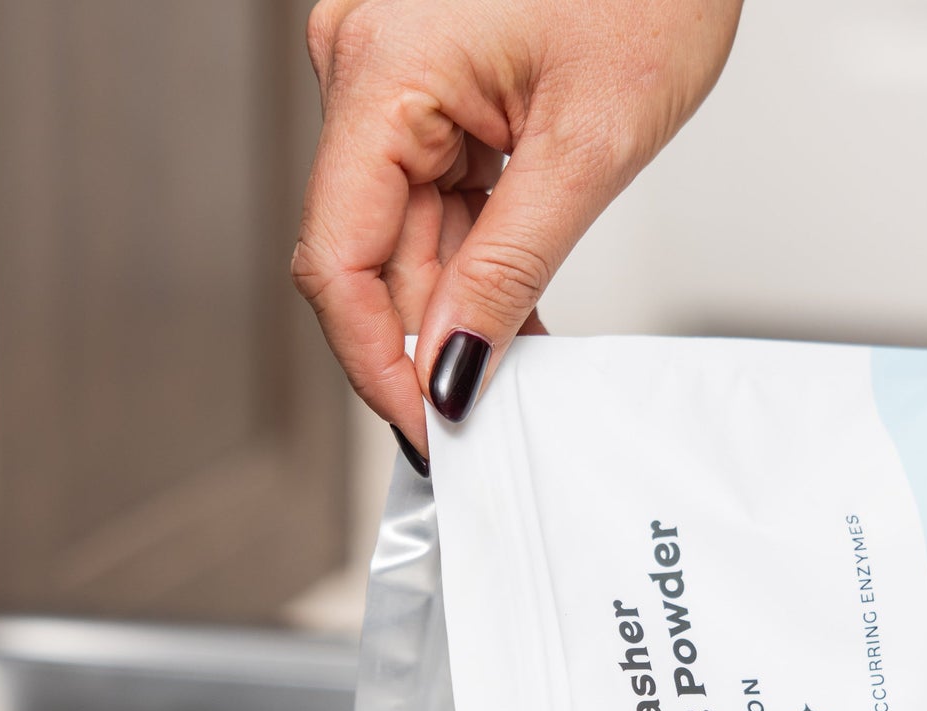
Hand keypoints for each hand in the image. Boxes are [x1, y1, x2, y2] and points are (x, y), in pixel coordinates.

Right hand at [292, 0, 742, 458]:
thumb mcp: (588, 148)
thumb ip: (509, 270)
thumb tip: (456, 365)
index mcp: (382, 68)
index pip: (338, 259)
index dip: (377, 361)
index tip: (425, 428)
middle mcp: (365, 66)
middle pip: (369, 256)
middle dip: (425, 344)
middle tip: (479, 417)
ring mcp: (392, 76)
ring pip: (404, 237)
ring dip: (455, 310)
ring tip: (509, 372)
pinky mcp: (430, 88)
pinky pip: (434, 201)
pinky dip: (471, 264)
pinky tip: (505, 317)